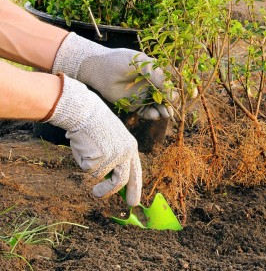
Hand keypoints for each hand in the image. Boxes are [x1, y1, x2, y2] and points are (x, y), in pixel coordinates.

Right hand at [44, 74, 141, 205]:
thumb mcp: (112, 140)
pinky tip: (83, 146)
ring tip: (86, 154)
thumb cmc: (95, 125)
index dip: (135, 188)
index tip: (134, 202)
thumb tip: (110, 181)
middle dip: (109, 192)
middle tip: (98, 195)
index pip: (136, 172)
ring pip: (100, 176)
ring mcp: (114, 156)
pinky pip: (88, 169)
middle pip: (122, 181)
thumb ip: (114, 159)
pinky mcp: (100, 158)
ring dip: (91, 169)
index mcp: (131, 147)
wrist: (86, 111)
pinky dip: (82, 161)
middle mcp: (126, 153)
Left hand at [52, 32, 176, 119]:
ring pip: (159, 106)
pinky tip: (155, 114)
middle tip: (176, 108)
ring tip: (166, 114)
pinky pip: (147, 112)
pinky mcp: (134, 105)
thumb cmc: (120, 61)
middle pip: (169, 96)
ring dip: (165, 110)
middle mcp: (152, 83)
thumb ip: (158, 77)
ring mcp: (144, 94)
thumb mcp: (143, 65)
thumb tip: (173, 93)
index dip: (184, 88)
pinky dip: (152, 114)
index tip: (192, 94)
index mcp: (157, 71)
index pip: (175, 80)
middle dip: (174, 103)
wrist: (97, 68)